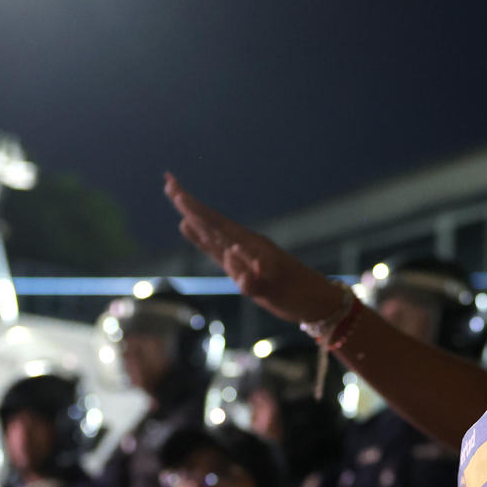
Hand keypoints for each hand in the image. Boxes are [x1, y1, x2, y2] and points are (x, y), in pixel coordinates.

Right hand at [166, 174, 348, 324]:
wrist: (318, 303)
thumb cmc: (299, 295)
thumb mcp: (275, 289)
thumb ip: (252, 277)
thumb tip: (229, 252)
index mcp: (250, 246)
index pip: (215, 222)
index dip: (192, 207)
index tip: (173, 187)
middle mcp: (244, 247)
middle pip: (210, 222)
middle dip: (188, 205)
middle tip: (168, 182)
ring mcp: (243, 258)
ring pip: (212, 235)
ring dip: (194, 219)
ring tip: (178, 204)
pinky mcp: (244, 270)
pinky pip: (217, 250)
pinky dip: (201, 239)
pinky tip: (191, 230)